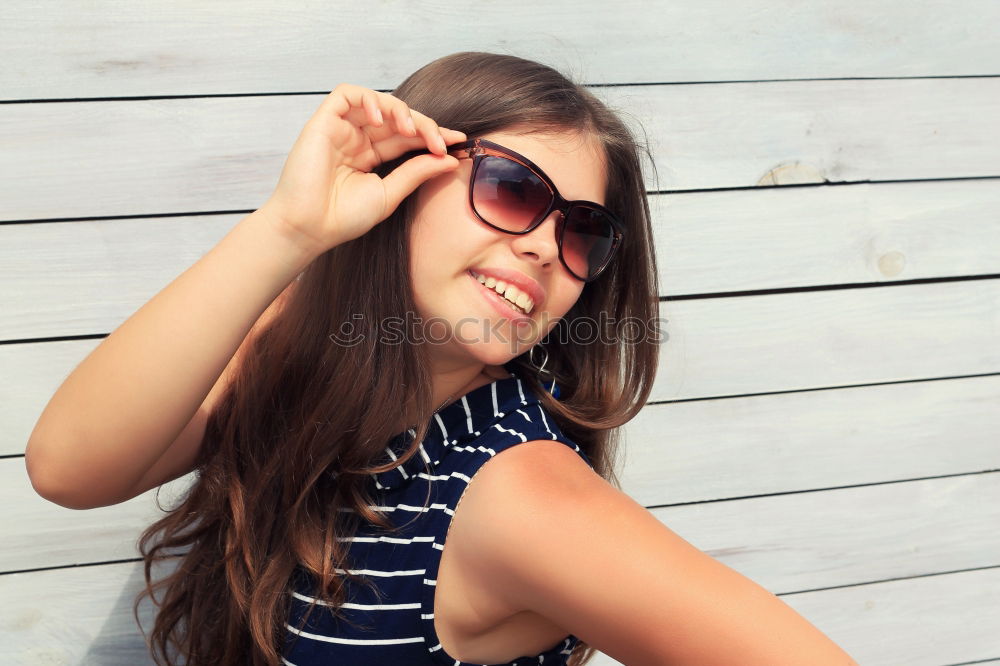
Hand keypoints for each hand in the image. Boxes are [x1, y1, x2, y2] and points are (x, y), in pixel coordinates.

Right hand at [258, 83, 465, 254]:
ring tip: (412, 130)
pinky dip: (368, 99)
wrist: (309, 228)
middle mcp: (356, 139)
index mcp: (371, 156)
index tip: (458, 143)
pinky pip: (346, 94)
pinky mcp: (323, 122)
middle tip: (441, 141)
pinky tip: (383, 119)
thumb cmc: (343, 218)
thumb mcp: (389, 194)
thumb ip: (416, 173)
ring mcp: (340, 129)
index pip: (406, 137)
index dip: (432, 134)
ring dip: (400, 110)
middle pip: (396, 118)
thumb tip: (449, 159)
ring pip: (376, 101)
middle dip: (423, 125)